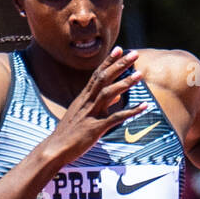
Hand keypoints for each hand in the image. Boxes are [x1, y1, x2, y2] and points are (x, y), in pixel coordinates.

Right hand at [49, 47, 149, 164]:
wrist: (55, 149)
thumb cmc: (69, 134)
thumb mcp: (82, 115)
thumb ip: (100, 104)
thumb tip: (117, 96)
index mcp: (83, 98)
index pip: (97, 74)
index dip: (108, 61)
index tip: (120, 49)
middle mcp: (87, 102)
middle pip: (104, 78)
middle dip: (119, 65)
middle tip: (134, 54)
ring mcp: (91, 114)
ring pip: (108, 93)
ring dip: (124, 83)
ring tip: (139, 75)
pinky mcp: (95, 129)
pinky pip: (115, 118)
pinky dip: (130, 112)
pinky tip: (143, 107)